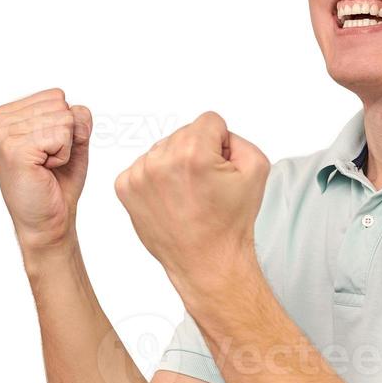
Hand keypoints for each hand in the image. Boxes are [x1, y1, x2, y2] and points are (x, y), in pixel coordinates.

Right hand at [0, 87, 92, 251]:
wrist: (48, 221)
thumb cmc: (57, 182)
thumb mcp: (71, 139)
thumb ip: (75, 116)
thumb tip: (74, 110)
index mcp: (4, 114)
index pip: (55, 96)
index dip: (64, 125)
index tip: (47, 150)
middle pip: (60, 105)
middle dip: (65, 135)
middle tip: (47, 161)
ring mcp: (3, 135)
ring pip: (63, 119)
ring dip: (64, 147)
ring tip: (45, 166)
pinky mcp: (14, 149)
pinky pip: (62, 135)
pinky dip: (63, 155)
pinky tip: (45, 170)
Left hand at [114, 111, 269, 293]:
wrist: (207, 261)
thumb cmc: (229, 223)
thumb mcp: (257, 169)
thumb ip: (238, 138)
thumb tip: (215, 134)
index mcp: (193, 153)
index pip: (209, 121)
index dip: (221, 145)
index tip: (219, 171)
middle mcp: (161, 161)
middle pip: (184, 133)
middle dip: (197, 153)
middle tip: (204, 187)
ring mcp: (138, 175)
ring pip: (163, 148)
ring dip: (174, 164)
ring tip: (186, 195)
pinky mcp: (125, 188)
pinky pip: (144, 166)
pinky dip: (156, 179)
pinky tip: (170, 199)